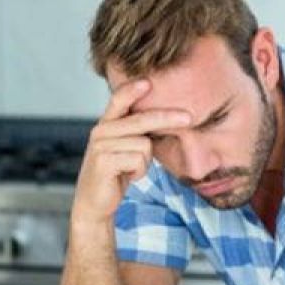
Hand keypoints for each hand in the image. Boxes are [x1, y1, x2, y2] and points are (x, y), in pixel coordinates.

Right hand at [71, 80, 189, 226]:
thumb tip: (170, 119)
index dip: (133, 89)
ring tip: (132, 169)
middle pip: (141, 119)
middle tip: (189, 118)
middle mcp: (101, 130)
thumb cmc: (116, 172)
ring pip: (144, 145)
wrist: (95, 203)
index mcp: (106, 124)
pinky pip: (138, 160)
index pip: (119, 100)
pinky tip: (127, 176)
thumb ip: (138, 132)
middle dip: (168, 118)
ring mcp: (100, 146)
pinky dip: (139, 171)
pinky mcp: (103, 162)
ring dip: (145, 162)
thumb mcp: (126, 147)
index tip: (148, 82)